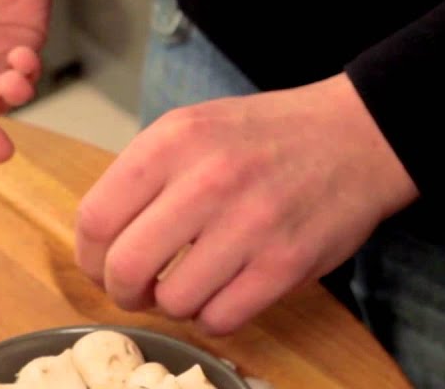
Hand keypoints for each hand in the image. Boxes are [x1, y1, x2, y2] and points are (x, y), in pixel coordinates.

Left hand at [75, 73, 418, 334]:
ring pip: (174, 300)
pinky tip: (222, 294)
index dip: (89, 256)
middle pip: (125, 266)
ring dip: (173, 304)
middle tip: (135, 290)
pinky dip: (213, 316)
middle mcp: (207, 179)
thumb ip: (145, 173)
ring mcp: (249, 223)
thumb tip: (100, 236)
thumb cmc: (267, 135)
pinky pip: (222, 318)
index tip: (100, 266)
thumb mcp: (194, 126)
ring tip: (189, 285)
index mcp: (173, 140)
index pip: (96, 217)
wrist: (355, 134)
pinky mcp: (285, 262)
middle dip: (121, 291)